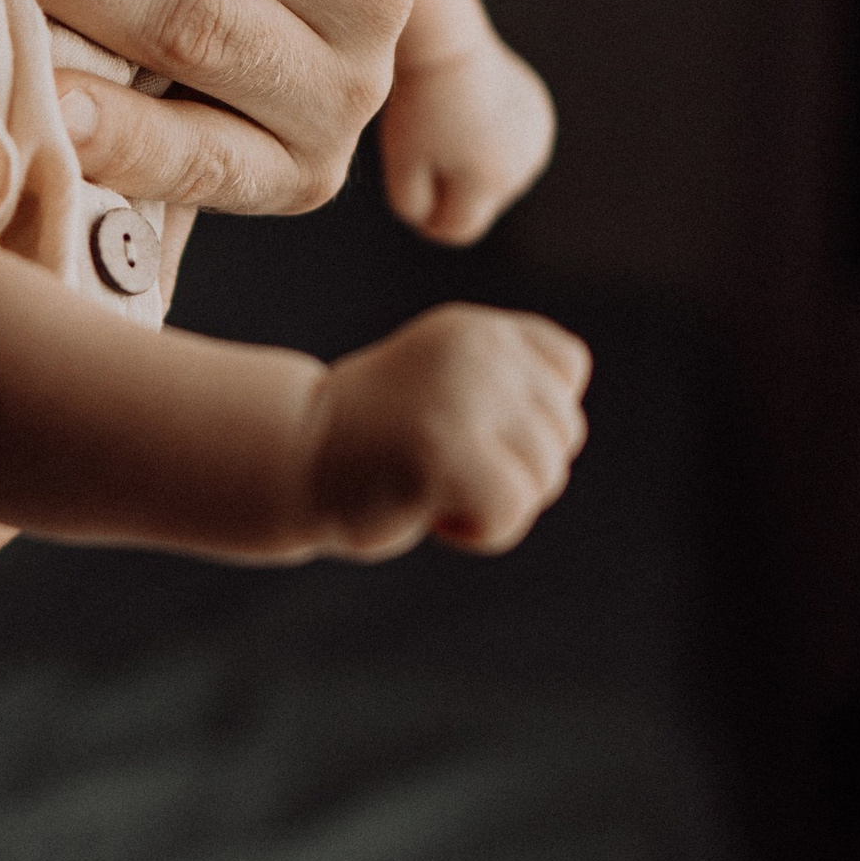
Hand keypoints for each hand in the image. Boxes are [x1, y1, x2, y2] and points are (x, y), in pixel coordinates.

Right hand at [309, 304, 589, 558]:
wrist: (292, 461)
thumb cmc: (374, 438)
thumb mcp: (448, 384)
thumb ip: (508, 387)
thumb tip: (565, 430)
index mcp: (478, 329)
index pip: (567, 368)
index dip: (529, 415)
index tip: (464, 423)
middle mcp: (478, 353)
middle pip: (562, 434)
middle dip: (511, 466)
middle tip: (434, 459)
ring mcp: (463, 400)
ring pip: (542, 478)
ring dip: (488, 501)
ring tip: (425, 479)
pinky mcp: (448, 452)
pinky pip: (510, 513)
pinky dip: (476, 531)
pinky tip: (426, 508)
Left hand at [380, 35, 556, 244]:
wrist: (447, 44)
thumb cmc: (417, 104)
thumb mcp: (401, 162)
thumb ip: (413, 206)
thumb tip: (431, 224)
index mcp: (488, 182)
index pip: (459, 229)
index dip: (430, 223)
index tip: (410, 200)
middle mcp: (521, 169)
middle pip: (480, 204)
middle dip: (453, 190)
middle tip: (424, 151)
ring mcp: (536, 143)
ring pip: (497, 178)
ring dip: (474, 167)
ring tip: (449, 128)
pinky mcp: (540, 120)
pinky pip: (510, 149)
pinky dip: (492, 142)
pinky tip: (473, 114)